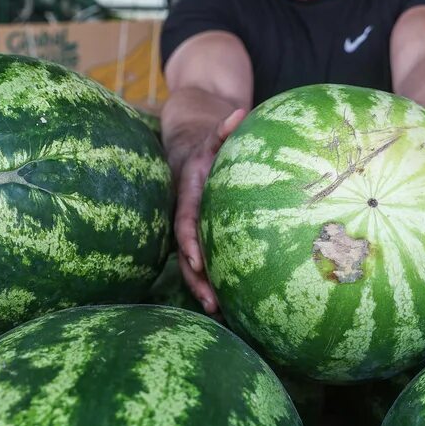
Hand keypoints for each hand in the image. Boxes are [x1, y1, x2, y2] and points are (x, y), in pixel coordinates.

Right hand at [175, 108, 245, 315]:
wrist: (187, 150)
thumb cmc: (205, 144)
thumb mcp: (212, 135)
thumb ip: (224, 127)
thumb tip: (240, 113)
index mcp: (185, 196)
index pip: (184, 222)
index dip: (188, 242)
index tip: (197, 259)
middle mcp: (184, 217)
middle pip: (186, 253)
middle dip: (196, 279)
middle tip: (212, 302)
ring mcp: (191, 230)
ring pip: (192, 263)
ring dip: (203, 288)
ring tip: (220, 312)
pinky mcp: (201, 237)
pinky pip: (204, 261)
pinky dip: (213, 281)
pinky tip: (230, 305)